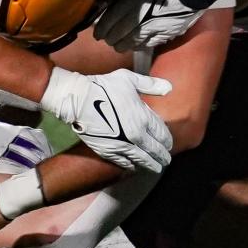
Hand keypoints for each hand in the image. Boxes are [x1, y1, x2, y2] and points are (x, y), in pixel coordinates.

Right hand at [40, 65, 172, 172]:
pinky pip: (124, 163)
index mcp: (143, 118)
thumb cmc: (104, 87)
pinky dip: (131, 166)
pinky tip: (134, 167)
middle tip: (166, 160)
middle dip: (162, 156)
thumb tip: (169, 87)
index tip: (169, 144)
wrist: (79, 100)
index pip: (161, 134)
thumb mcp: (129, 79)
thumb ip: (150, 85)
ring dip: (150, 164)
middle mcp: (136, 135)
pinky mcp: (108, 151)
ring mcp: (122, 145)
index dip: (167, 140)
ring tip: (155, 168)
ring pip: (141, 160)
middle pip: (154, 149)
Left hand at [94, 0, 204, 51]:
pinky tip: (134, 44)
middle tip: (106, 39)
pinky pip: (145, 45)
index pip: (112, 19)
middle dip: (110, 38)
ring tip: (118, 44)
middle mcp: (142, 15)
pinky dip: (137, 46)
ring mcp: (153, 27)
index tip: (97, 33)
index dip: (102, 28)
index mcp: (135, 0)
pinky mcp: (164, 35)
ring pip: (130, 43)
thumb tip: (106, 4)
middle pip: (119, 34)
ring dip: (121, 45)